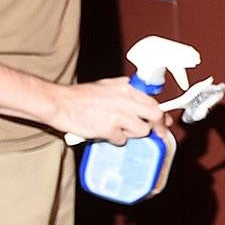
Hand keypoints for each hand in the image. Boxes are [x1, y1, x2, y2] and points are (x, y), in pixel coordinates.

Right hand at [51, 77, 165, 143]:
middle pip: (155, 116)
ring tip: (119, 129)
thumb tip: (138, 93)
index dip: (161, 115)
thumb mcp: (107, 85)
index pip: (153, 103)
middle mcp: (126, 101)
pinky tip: (105, 132)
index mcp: (127, 89)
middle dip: (158, 127)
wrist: (61, 103)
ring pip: (141, 131)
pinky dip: (115, 139)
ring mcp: (119, 116)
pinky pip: (121, 140)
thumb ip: (125, 88)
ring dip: (132, 133)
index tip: (164, 122)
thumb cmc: (80, 95)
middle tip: (158, 134)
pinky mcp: (109, 129)